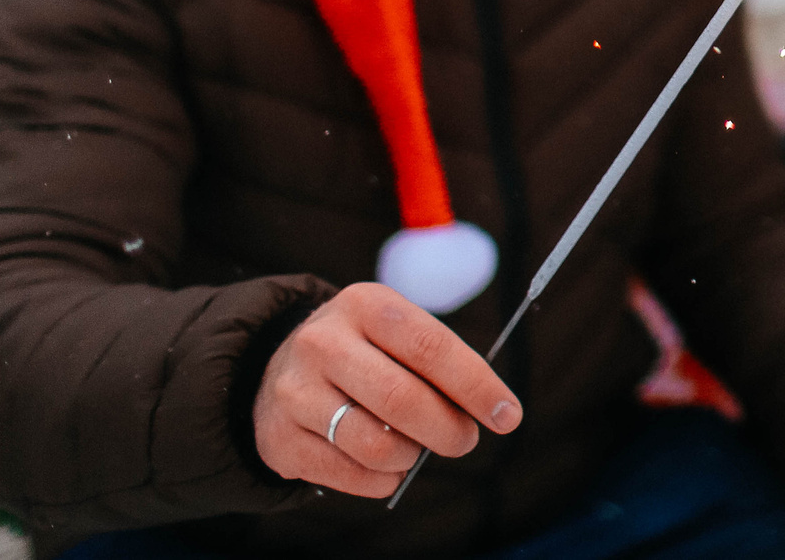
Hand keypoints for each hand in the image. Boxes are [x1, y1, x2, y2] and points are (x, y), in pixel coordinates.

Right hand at [251, 283, 519, 495]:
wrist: (277, 366)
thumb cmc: (364, 350)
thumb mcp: (395, 332)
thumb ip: (437, 361)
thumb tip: (486, 409)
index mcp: (365, 305)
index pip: (432, 347)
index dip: (477, 386)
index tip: (507, 415)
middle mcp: (324, 343)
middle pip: (403, 399)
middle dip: (449, 429)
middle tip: (465, 441)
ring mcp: (295, 391)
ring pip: (376, 445)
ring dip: (412, 456)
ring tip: (417, 448)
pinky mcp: (280, 437)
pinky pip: (351, 474)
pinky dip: (383, 479)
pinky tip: (387, 466)